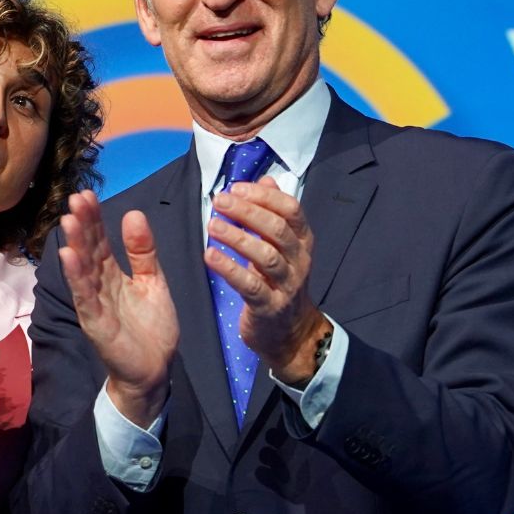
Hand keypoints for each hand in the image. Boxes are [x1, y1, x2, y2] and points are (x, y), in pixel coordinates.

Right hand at [58, 190, 179, 426]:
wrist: (156, 369)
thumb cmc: (152, 328)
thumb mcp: (153, 281)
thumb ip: (143, 252)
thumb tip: (133, 214)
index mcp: (113, 275)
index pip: (100, 241)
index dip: (94, 219)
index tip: (87, 194)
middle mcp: (99, 286)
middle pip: (89, 250)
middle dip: (82, 225)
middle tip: (76, 198)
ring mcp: (95, 304)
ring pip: (83, 270)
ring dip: (75, 245)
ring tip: (69, 220)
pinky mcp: (95, 323)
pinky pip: (84, 296)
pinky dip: (76, 277)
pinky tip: (69, 257)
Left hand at [204, 178, 330, 384]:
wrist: (290, 333)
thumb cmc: (279, 283)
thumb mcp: (281, 246)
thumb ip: (273, 213)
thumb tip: (266, 180)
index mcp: (302, 241)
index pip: (290, 209)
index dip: (264, 196)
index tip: (236, 187)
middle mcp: (299, 260)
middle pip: (278, 229)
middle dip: (248, 211)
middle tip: (221, 201)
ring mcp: (287, 285)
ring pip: (266, 256)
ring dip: (238, 238)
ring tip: (213, 225)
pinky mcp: (270, 307)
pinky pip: (250, 286)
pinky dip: (230, 269)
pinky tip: (211, 256)